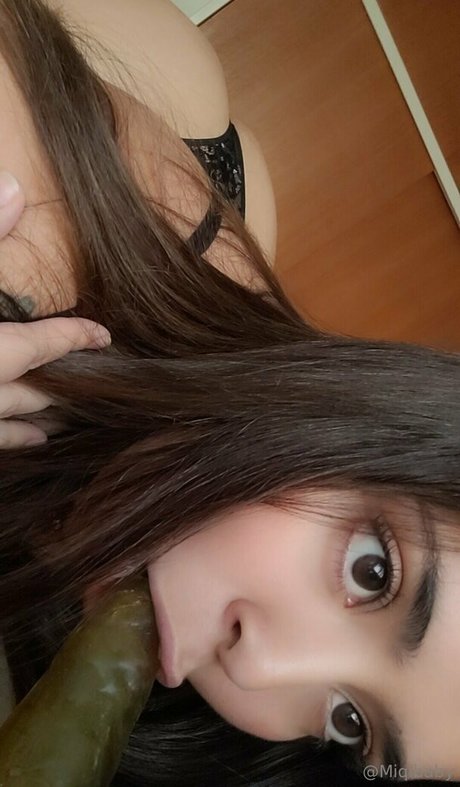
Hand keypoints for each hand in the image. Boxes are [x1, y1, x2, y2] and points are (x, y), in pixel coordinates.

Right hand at [0, 170, 110, 447]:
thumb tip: (16, 190)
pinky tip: (22, 441)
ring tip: (58, 425)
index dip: (72, 337)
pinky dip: (5, 440)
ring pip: (4, 424)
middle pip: (28, 391)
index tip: (103, 335)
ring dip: (34, 422)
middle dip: (60, 388)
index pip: (37, 343)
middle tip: (96, 387)